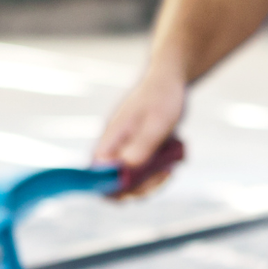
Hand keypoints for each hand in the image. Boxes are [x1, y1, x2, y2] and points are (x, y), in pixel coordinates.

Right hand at [93, 69, 184, 198]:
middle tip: (163, 175)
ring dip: (151, 183)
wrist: (169, 80)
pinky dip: (156, 175)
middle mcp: (114, 147)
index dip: (109, 187)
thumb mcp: (157, 122)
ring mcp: (125, 151)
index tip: (134, 187)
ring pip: (131, 183)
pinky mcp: (137, 153)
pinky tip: (170, 164)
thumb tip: (126, 173)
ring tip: (169, 168)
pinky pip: (142, 175)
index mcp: (111, 138)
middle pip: (115, 184)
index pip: (96, 173)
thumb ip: (142, 147)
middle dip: (139, 188)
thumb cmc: (162, 97)